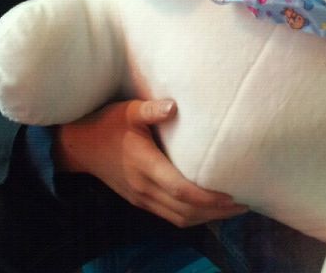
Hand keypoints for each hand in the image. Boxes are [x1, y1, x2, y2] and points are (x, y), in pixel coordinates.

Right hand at [53, 99, 247, 226]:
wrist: (80, 146)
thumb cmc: (107, 123)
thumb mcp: (127, 110)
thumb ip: (150, 109)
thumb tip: (174, 105)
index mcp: (144, 166)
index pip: (181, 190)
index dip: (209, 197)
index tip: (233, 194)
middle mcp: (144, 188)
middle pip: (186, 210)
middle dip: (217, 211)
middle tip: (245, 203)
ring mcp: (141, 198)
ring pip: (179, 219)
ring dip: (207, 218)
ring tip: (233, 209)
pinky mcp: (140, 200)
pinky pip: (170, 216)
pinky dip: (192, 217)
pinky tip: (208, 209)